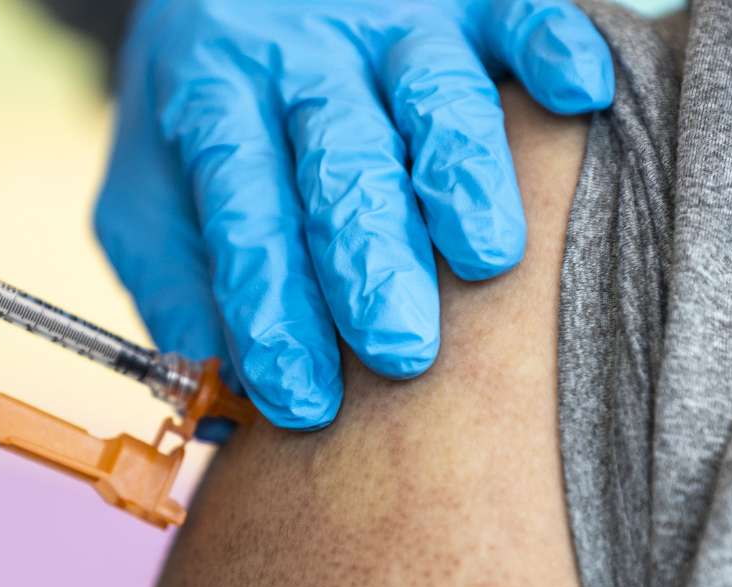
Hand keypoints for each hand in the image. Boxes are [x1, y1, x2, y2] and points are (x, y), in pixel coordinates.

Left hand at [97, 0, 611, 429]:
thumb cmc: (198, 124)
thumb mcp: (152, 201)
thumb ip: (182, 290)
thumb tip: (217, 402)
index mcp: (211, 104)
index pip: (244, 208)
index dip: (270, 302)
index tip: (301, 395)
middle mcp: (297, 56)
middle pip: (339, 156)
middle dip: (369, 256)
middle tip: (398, 350)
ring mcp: (382, 18)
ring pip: (430, 90)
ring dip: (460, 171)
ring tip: (487, 258)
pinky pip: (513, 8)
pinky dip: (549, 44)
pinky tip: (579, 92)